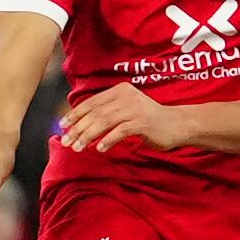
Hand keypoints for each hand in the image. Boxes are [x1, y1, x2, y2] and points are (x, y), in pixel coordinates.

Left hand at [58, 83, 194, 155]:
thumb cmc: (148, 121)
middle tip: (66, 141)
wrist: (177, 125)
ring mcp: (135, 108)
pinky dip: (108, 140)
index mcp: (120, 91)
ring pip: (104, 121)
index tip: (62, 126)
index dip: (75, 114)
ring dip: (88, 136)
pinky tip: (100, 149)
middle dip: (78, 128)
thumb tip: (80, 124)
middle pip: (96, 113)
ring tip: (77, 147)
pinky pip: (120, 131)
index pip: (92, 102)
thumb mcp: (126, 111)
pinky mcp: (143, 122)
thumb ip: (107, 113)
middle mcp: (126, 96)